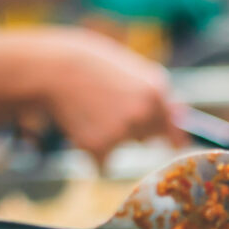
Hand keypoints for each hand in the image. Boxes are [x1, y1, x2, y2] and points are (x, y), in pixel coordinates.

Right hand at [16, 29, 175, 163]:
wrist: (51, 69)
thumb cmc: (86, 63)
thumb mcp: (127, 67)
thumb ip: (151, 92)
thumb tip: (177, 118)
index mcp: (156, 90)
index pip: (175, 127)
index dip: (172, 138)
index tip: (173, 148)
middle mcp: (145, 112)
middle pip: (146, 138)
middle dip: (131, 131)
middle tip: (103, 109)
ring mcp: (124, 130)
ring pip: (122, 148)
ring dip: (108, 140)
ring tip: (86, 113)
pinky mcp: (101, 147)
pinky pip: (103, 164)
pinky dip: (91, 154)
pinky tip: (78, 129)